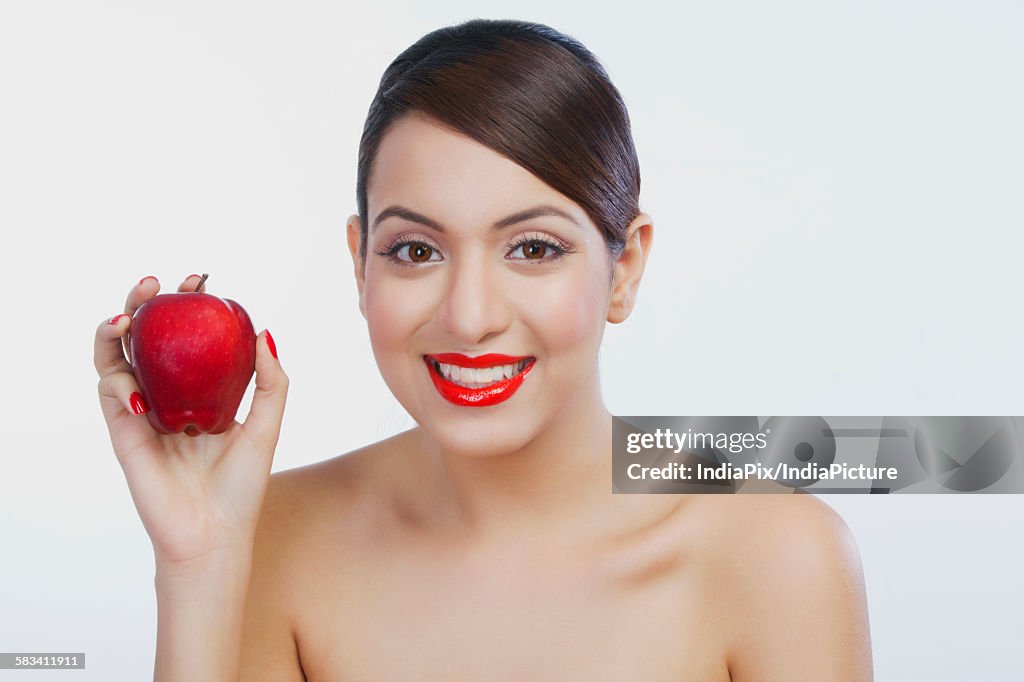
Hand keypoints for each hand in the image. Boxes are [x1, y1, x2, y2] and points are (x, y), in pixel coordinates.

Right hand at [95, 275, 287, 568]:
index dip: (188, 304)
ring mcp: (142, 411)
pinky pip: (110, 394)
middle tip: (155, 283)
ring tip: (126, 315)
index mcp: (199, 390)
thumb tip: (264, 330)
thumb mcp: (267, 426)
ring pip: (115, 357)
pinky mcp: (123, 432)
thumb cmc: (242, 486)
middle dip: (144, 302)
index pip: (187, 336)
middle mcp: (167, 395)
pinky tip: (135, 387)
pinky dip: (117, 381)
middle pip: (146, 336)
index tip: (201, 281)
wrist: (214, 534)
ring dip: (113, 330)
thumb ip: (272, 382)